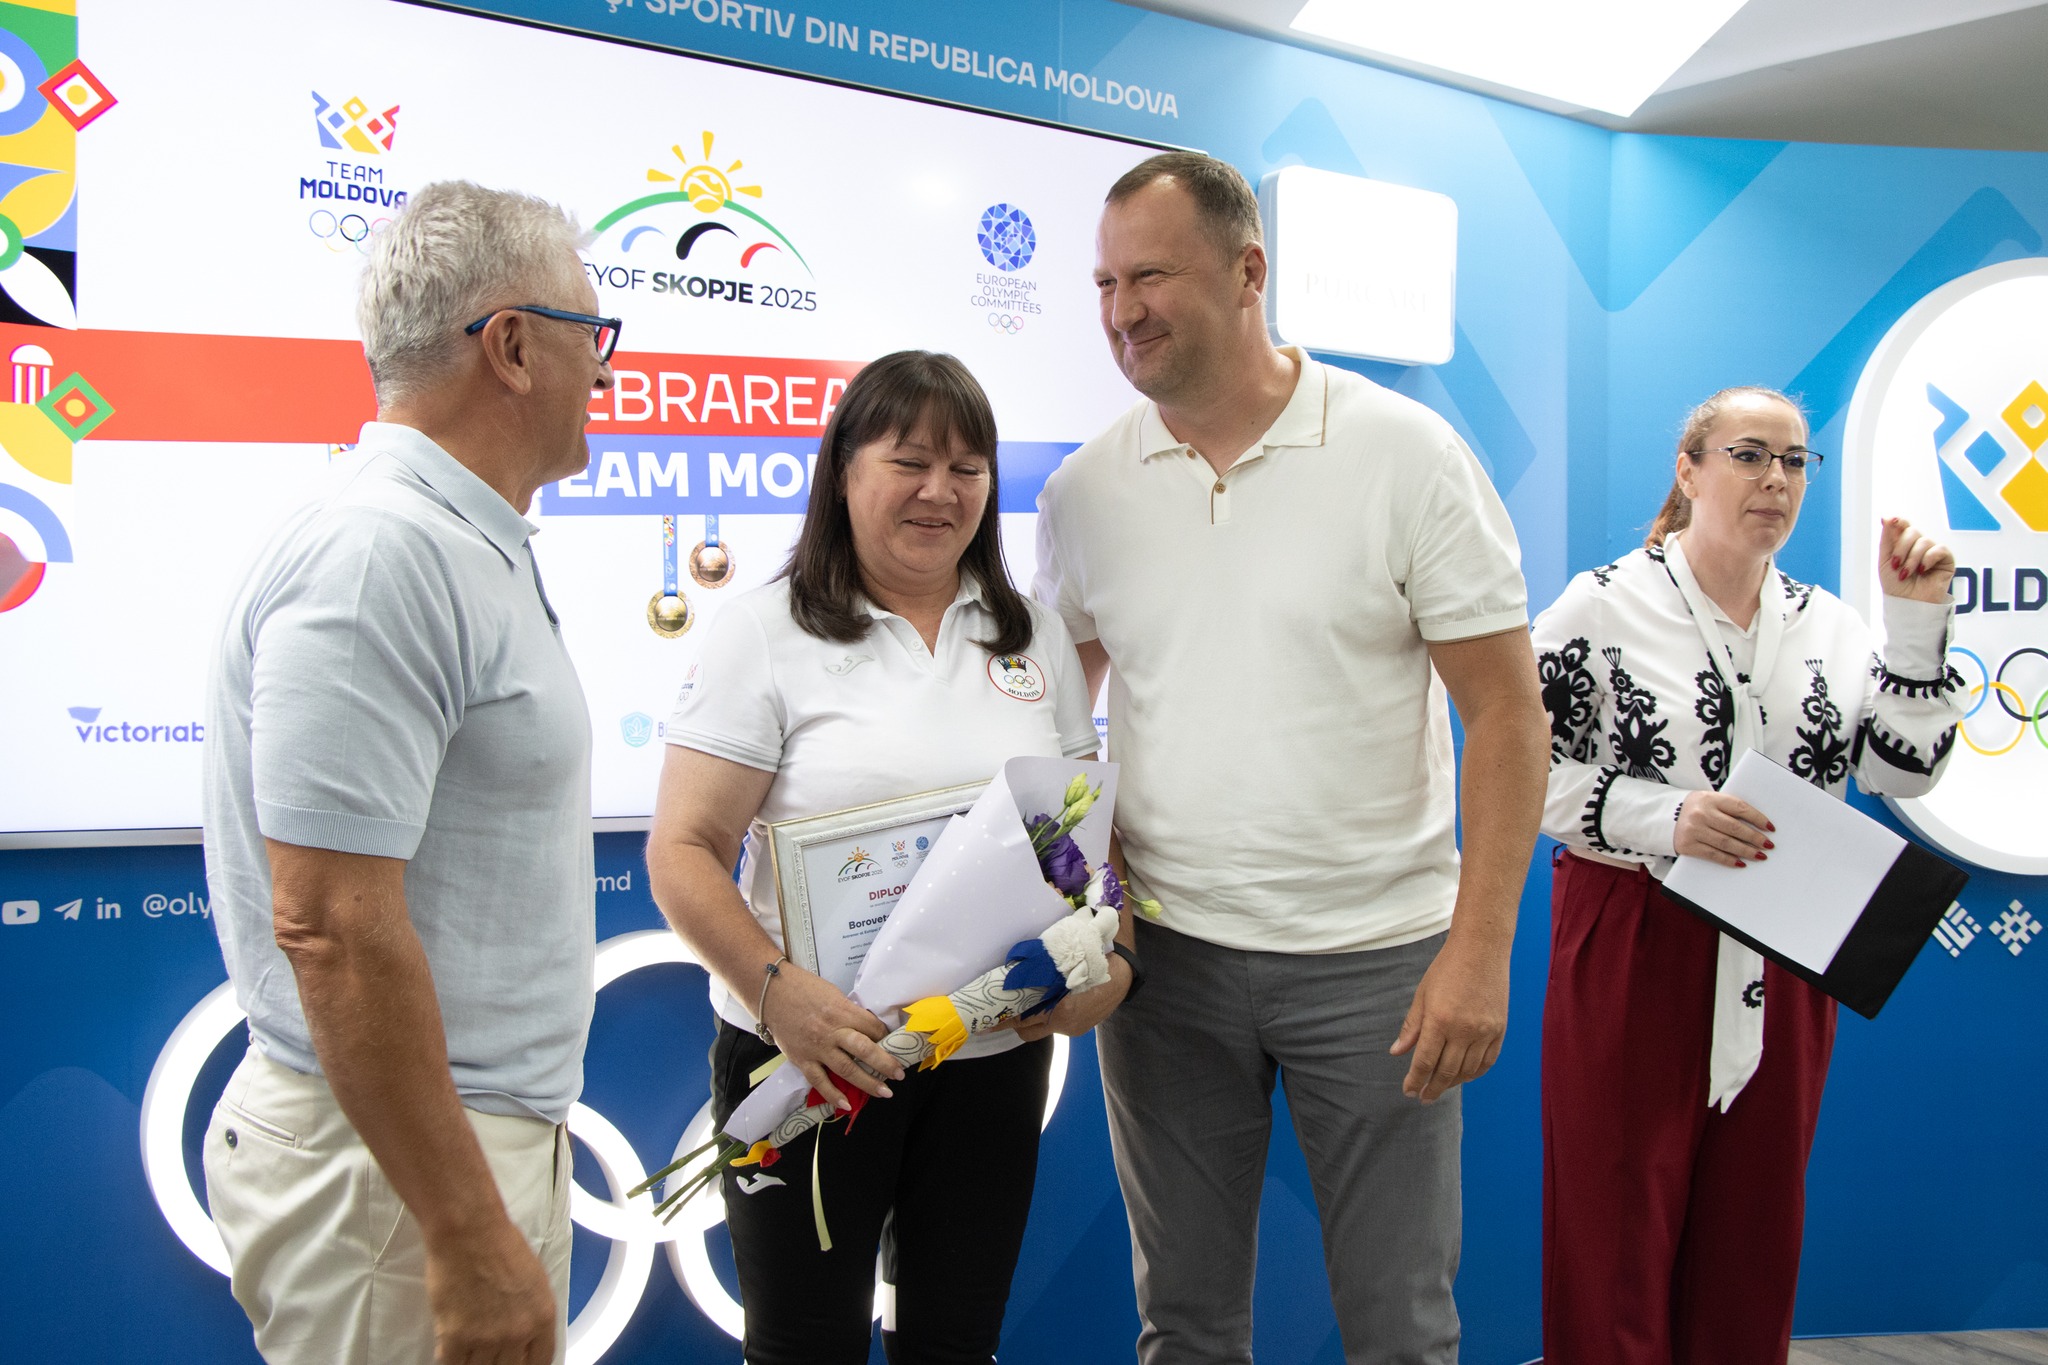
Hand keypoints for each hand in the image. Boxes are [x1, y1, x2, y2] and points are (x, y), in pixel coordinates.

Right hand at [425, 1216, 556, 1364]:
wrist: (469, 1231)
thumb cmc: (500, 1244)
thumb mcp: (535, 1280)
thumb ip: (533, 1314)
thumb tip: (527, 1336)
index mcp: (543, 1317)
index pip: (541, 1362)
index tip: (519, 1364)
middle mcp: (518, 1333)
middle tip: (491, 1356)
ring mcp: (487, 1338)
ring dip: (475, 1362)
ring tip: (470, 1350)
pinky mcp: (456, 1337)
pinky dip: (452, 1362)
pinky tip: (452, 1353)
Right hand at [758, 964, 904, 1108]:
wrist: (771, 992)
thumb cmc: (803, 988)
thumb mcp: (833, 994)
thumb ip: (849, 1013)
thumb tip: (867, 1028)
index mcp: (842, 1011)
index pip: (872, 1028)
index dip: (886, 1037)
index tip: (892, 1044)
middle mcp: (832, 1031)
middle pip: (865, 1050)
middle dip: (886, 1064)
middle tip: (900, 1074)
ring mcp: (816, 1048)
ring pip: (847, 1069)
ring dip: (868, 1083)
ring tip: (885, 1092)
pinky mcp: (801, 1059)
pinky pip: (820, 1081)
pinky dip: (833, 1095)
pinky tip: (846, 1105)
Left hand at [1010, 957, 1131, 1042]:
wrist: (1122, 976)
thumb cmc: (1093, 965)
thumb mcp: (1066, 967)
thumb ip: (1043, 973)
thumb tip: (1019, 966)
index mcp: (1061, 1011)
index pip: (1024, 1019)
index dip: (1006, 1018)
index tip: (990, 1018)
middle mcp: (1065, 1025)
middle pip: (1028, 1032)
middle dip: (1013, 1024)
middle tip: (1002, 1012)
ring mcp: (1073, 1029)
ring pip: (1041, 1030)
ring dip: (1031, 1020)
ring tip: (1021, 1006)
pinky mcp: (1079, 1029)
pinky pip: (1055, 1026)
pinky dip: (1047, 1016)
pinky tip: (1045, 1003)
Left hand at [1390, 937, 1507, 1102]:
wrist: (1482, 950)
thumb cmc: (1447, 969)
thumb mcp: (1422, 995)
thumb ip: (1411, 1027)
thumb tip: (1397, 1053)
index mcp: (1439, 1020)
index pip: (1424, 1062)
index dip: (1415, 1081)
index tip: (1409, 1092)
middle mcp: (1463, 1030)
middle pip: (1446, 1072)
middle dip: (1432, 1089)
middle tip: (1423, 1098)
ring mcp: (1485, 1032)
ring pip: (1468, 1071)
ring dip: (1452, 1084)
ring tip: (1440, 1088)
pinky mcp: (1500, 1030)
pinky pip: (1487, 1062)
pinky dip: (1474, 1073)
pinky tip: (1463, 1076)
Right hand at [1675, 790, 1772, 868]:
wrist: (1666, 817)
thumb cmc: (1696, 809)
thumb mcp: (1710, 801)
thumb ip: (1729, 809)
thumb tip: (1758, 825)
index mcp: (1710, 798)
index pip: (1740, 808)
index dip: (1757, 818)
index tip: (1770, 828)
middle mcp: (1701, 813)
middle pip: (1735, 828)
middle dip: (1755, 838)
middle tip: (1768, 845)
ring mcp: (1693, 830)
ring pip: (1726, 843)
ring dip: (1746, 851)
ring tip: (1759, 855)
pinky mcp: (1688, 845)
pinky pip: (1713, 855)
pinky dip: (1729, 860)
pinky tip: (1740, 862)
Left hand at [1879, 516, 1954, 602]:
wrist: (1908, 604)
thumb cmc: (1895, 585)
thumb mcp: (1885, 561)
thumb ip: (1887, 539)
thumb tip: (1886, 518)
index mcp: (1904, 544)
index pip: (1903, 525)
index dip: (1899, 521)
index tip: (1891, 521)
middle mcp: (1919, 545)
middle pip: (1912, 532)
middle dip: (1901, 548)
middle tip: (1896, 565)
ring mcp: (1933, 551)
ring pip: (1924, 541)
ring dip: (1912, 558)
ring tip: (1906, 574)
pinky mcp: (1946, 560)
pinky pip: (1939, 549)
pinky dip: (1928, 559)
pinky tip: (1922, 571)